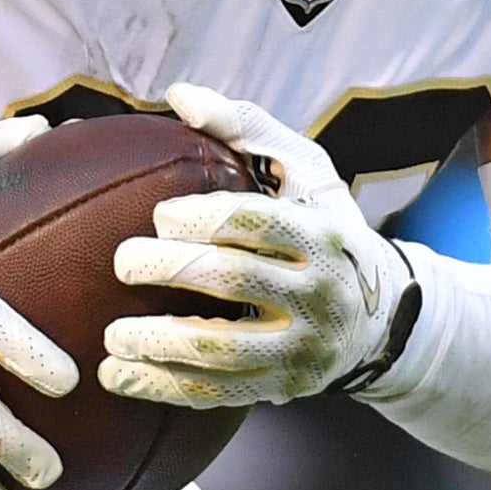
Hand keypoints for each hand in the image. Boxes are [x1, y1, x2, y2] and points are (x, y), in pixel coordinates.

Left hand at [100, 83, 417, 408]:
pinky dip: (164, 387)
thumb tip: (180, 96)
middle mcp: (320, 292)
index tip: (160, 216)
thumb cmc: (319, 226)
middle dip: (171, 271)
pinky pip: (218, 393)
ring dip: (159, 343)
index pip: (259, 222)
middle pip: (235, 281)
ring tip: (110, 336)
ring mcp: (303, 347)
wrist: (380, 316)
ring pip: (224, 349)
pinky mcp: (283, 386)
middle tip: (122, 263)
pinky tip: (119, 378)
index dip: (205, 217)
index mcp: (323, 233)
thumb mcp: (303, 171)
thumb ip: (247, 128)